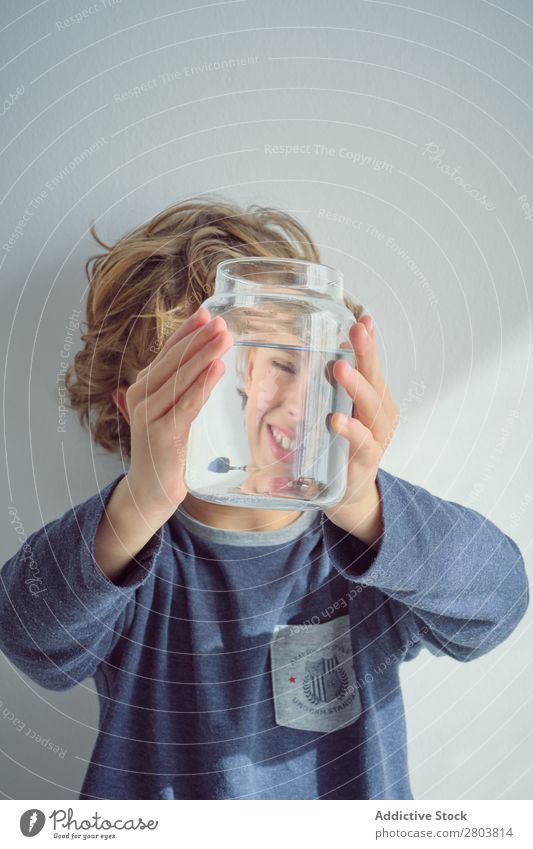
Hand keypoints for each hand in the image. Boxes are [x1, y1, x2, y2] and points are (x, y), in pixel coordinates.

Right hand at [124, 307, 233, 515]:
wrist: (150, 489)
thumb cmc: (163, 450)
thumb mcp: (170, 413)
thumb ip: (181, 389)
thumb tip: (210, 364)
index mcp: (142, 387)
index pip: (167, 352)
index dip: (187, 332)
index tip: (206, 314)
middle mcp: (141, 396)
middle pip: (174, 360)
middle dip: (199, 339)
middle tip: (221, 322)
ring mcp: (149, 414)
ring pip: (180, 378)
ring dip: (204, 355)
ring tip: (224, 338)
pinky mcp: (163, 433)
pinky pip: (187, 403)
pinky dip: (202, 384)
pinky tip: (217, 369)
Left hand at [324, 314, 399, 546]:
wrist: (349, 494)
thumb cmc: (341, 449)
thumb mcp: (336, 413)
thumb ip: (330, 389)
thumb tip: (315, 355)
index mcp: (372, 400)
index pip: (371, 366)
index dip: (368, 343)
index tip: (364, 319)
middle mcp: (380, 415)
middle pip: (375, 379)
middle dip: (366, 353)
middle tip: (356, 331)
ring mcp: (376, 438)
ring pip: (371, 407)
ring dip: (356, 386)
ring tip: (341, 368)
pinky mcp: (367, 461)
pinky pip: (361, 442)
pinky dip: (350, 430)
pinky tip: (337, 420)